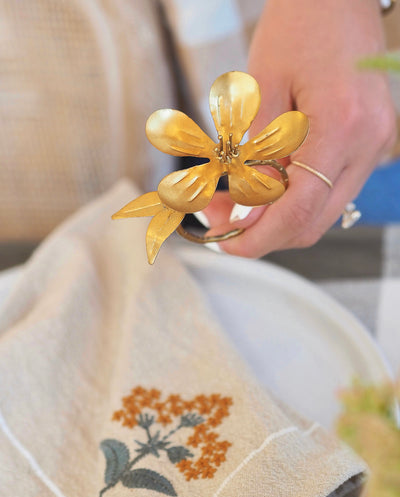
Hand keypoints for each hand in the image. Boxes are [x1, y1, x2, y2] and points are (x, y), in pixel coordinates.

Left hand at [203, 0, 396, 256]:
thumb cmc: (298, 25)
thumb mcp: (260, 89)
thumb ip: (252, 158)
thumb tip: (242, 216)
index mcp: (343, 126)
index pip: (299, 209)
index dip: (258, 236)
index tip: (224, 242)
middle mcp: (368, 145)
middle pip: (313, 222)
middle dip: (261, 233)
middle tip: (217, 221)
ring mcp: (372, 147)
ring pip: (319, 213)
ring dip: (272, 217)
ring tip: (228, 201)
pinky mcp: (365, 145)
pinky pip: (325, 191)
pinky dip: (289, 198)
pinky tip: (258, 185)